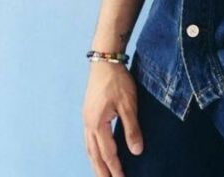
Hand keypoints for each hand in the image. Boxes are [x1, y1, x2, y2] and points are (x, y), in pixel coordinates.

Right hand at [82, 60, 143, 176]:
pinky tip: (97, 152)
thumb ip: (132, 129)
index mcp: (98, 124)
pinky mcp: (88, 112)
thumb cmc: (117, 80)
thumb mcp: (128, 104)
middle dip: (101, 172)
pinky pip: (88, 138)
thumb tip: (136, 151)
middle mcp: (88, 124)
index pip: (108, 153)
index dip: (115, 169)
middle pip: (94, 155)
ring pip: (89, 148)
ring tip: (101, 174)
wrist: (104, 59)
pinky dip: (92, 150)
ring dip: (95, 163)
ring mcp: (86, 118)